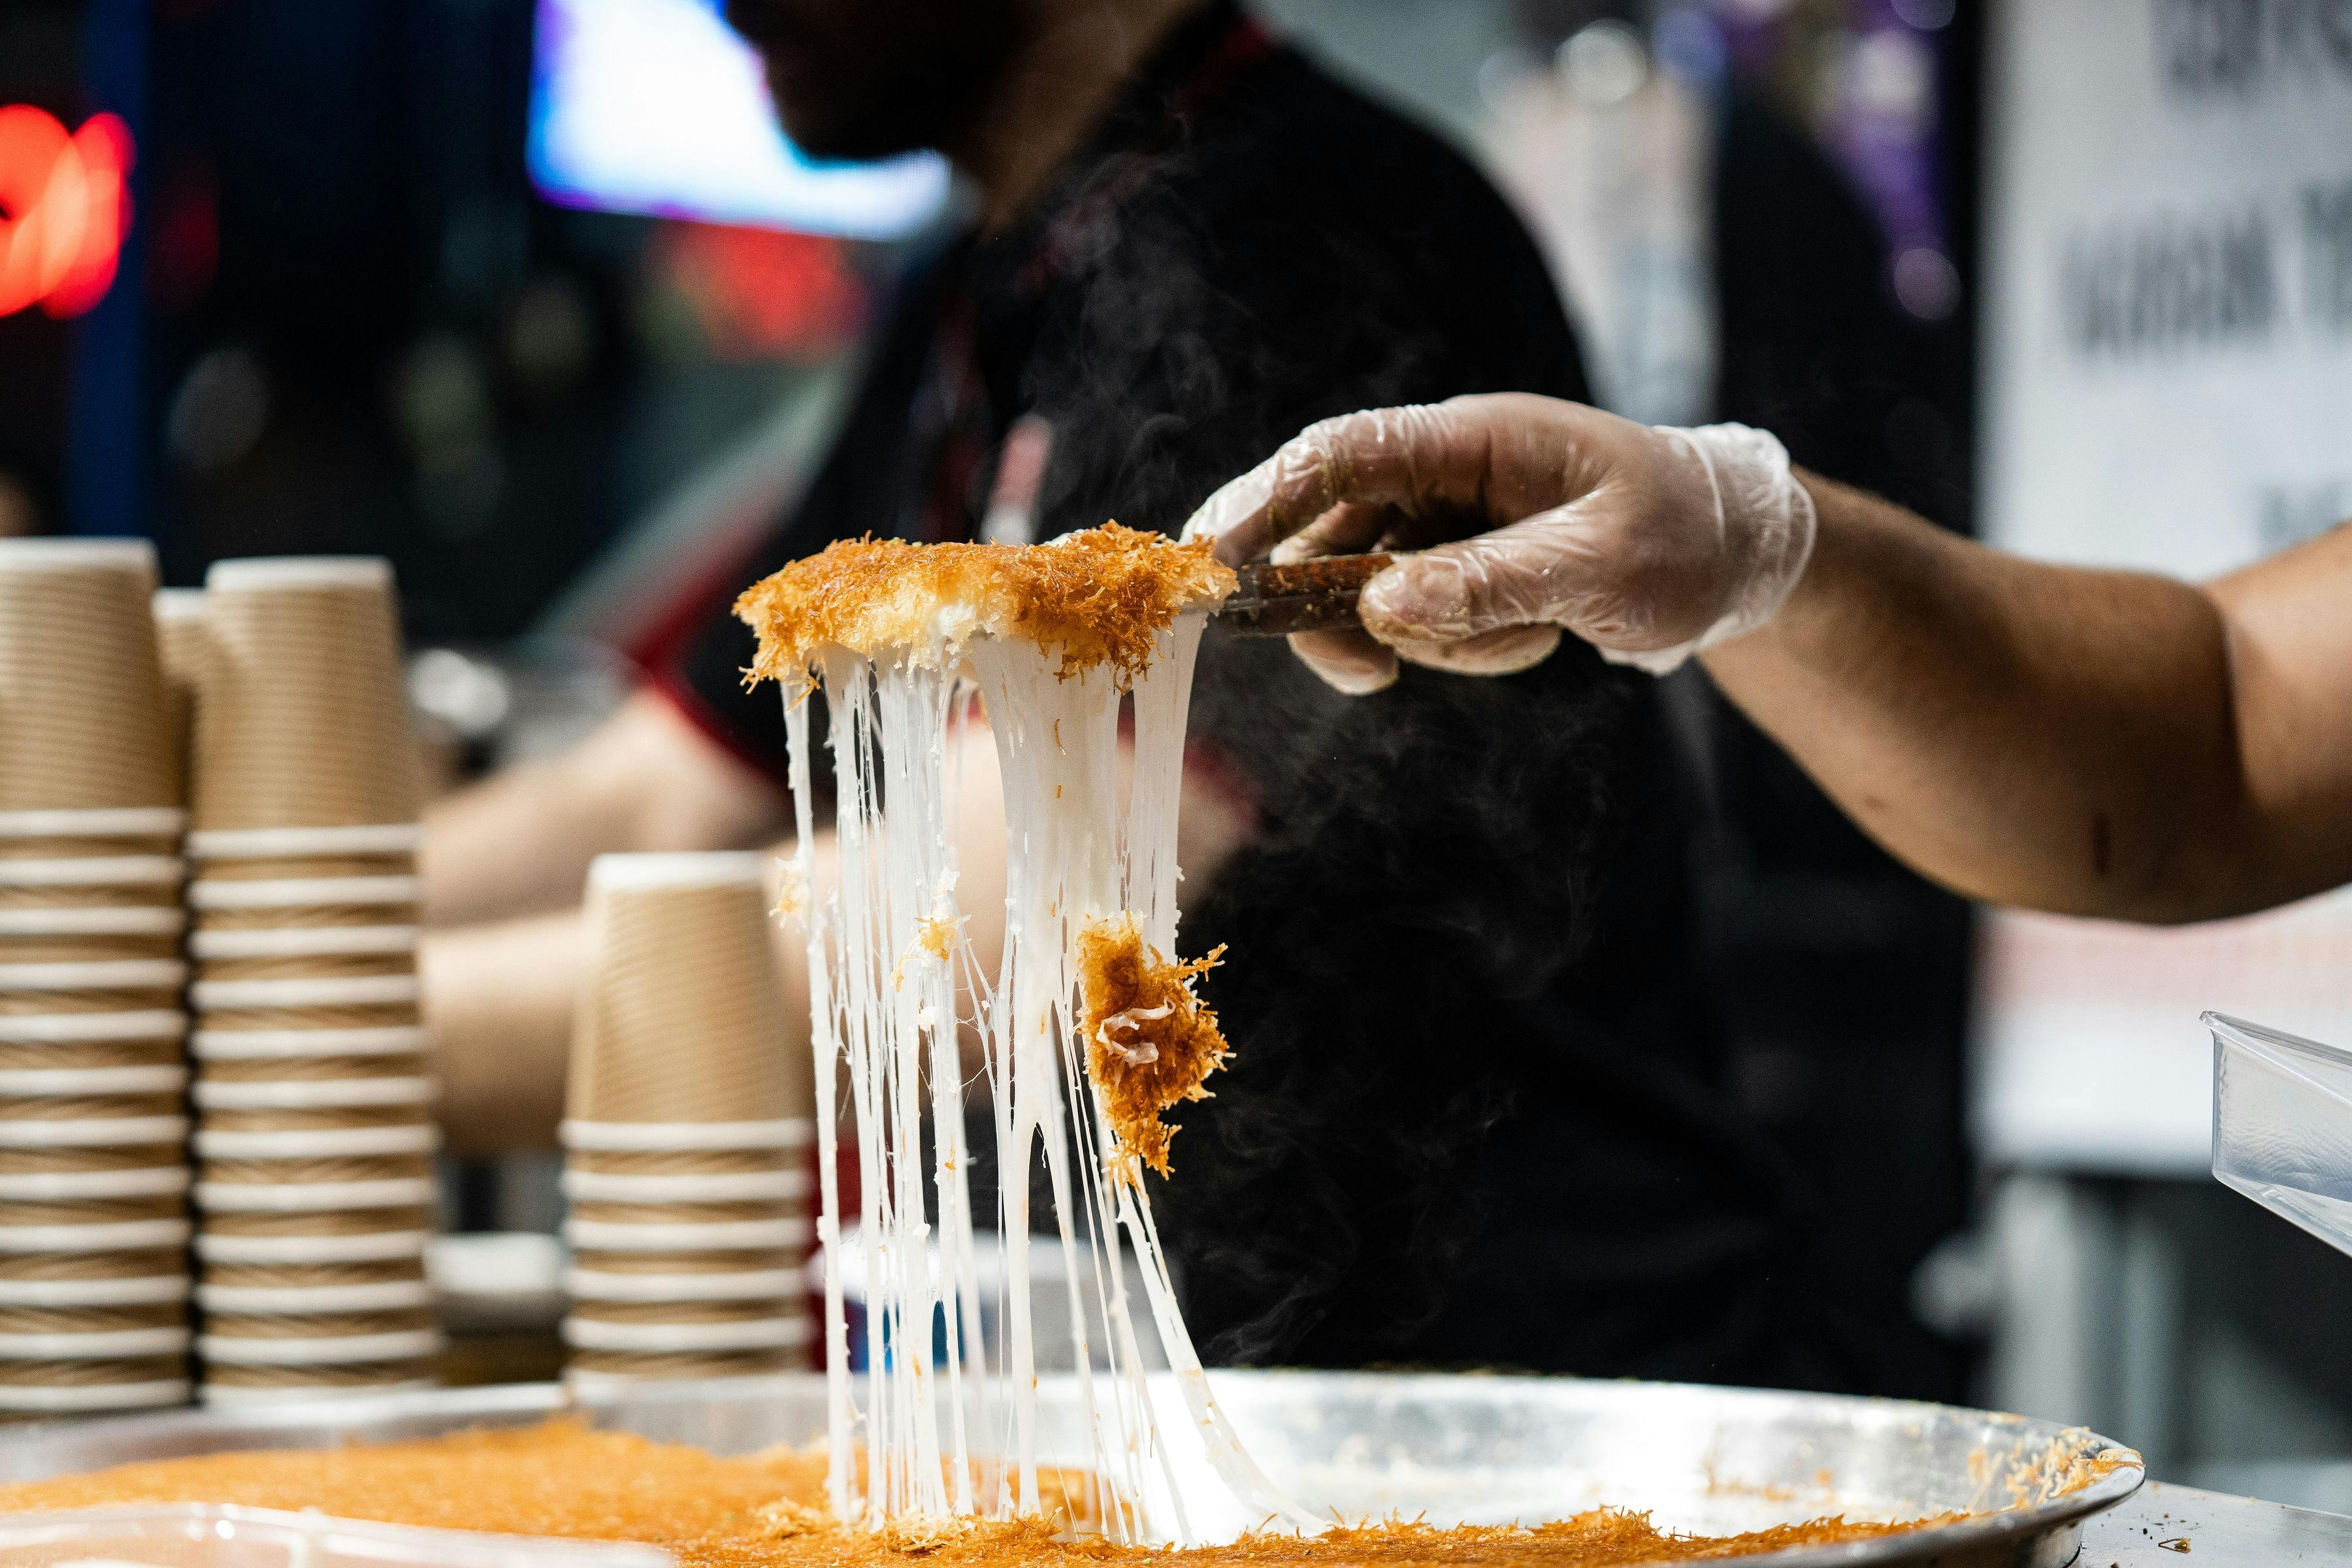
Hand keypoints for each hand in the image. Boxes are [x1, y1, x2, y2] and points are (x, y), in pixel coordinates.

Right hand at [1181, 394, 1815, 692]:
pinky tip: (1535, 638)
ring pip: (1368, 593)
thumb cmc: (1683, 536)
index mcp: (1473, 436)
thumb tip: (1385, 609)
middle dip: (1337, 610)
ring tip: (1531, 638)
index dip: (1265, 500)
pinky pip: (1414, 622)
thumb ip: (1495, 582)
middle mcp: (1442, 471)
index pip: (1339, 455)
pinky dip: (1459, 649)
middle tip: (1368, 675)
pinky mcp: (1454, 569)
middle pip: (1326, 533)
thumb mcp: (1603, 564)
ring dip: (1433, 640)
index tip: (1212, 561)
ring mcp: (1444, 522)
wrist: (1736, 558)